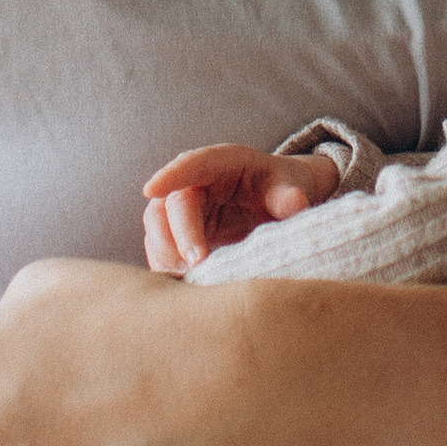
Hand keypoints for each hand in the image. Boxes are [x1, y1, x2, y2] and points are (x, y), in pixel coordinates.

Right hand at [142, 142, 341, 273]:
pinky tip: (182, 282)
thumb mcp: (288, 186)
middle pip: (171, 203)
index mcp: (221, 163)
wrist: (274, 204)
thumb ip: (288, 195)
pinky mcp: (178, 235)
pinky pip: (160, 248)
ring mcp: (183, 209)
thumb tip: (295, 202)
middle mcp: (195, 183)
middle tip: (197, 263)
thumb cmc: (279, 188)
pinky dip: (166, 265)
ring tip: (190, 276)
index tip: (151, 188)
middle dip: (180, 233)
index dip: (171, 175)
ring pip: (157, 225)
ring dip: (167, 252)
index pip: (192, 163)